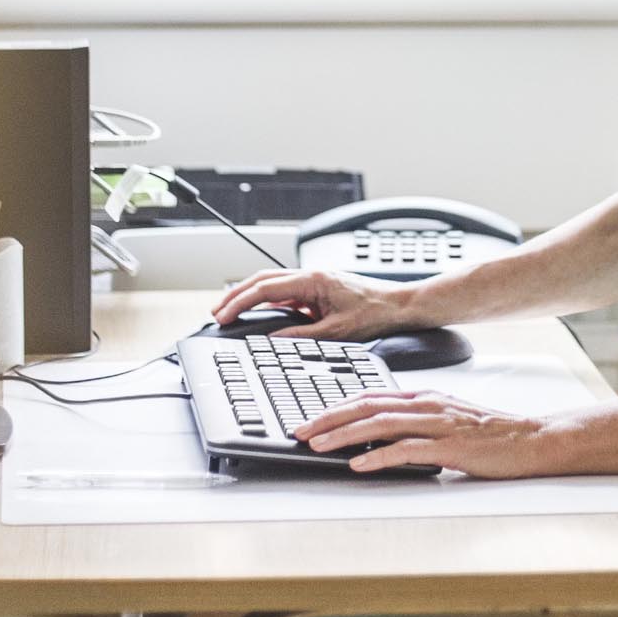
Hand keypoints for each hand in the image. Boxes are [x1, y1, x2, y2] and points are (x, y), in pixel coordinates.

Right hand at [209, 268, 420, 341]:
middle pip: (263, 280)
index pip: (265, 288)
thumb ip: (300, 336)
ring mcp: (314, 281)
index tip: (222, 316)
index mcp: (313, 281)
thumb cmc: (376, 313)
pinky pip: (287, 292)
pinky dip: (268, 300)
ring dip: (250, 296)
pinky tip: (259, 312)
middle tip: (217, 312)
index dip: (239, 302)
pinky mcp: (319, 289)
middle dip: (236, 295)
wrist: (400, 305)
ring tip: (231, 311)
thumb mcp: (336, 333)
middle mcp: (311, 276)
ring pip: (273, 283)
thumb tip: (271, 341)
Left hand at [293, 389, 546, 478]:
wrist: (530, 439)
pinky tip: (358, 464)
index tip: (310, 417)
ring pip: (379, 424)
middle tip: (300, 429)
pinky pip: (406, 450)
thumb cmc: (489, 433)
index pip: (370, 396)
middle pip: (367, 406)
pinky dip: (378, 456)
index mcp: (423, 397)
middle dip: (328, 417)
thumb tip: (376, 433)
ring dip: (344, 435)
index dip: (336, 406)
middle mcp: (426, 405)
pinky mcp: (449, 446)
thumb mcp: (446, 418)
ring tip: (317, 445)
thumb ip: (414, 421)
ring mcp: (437, 424)